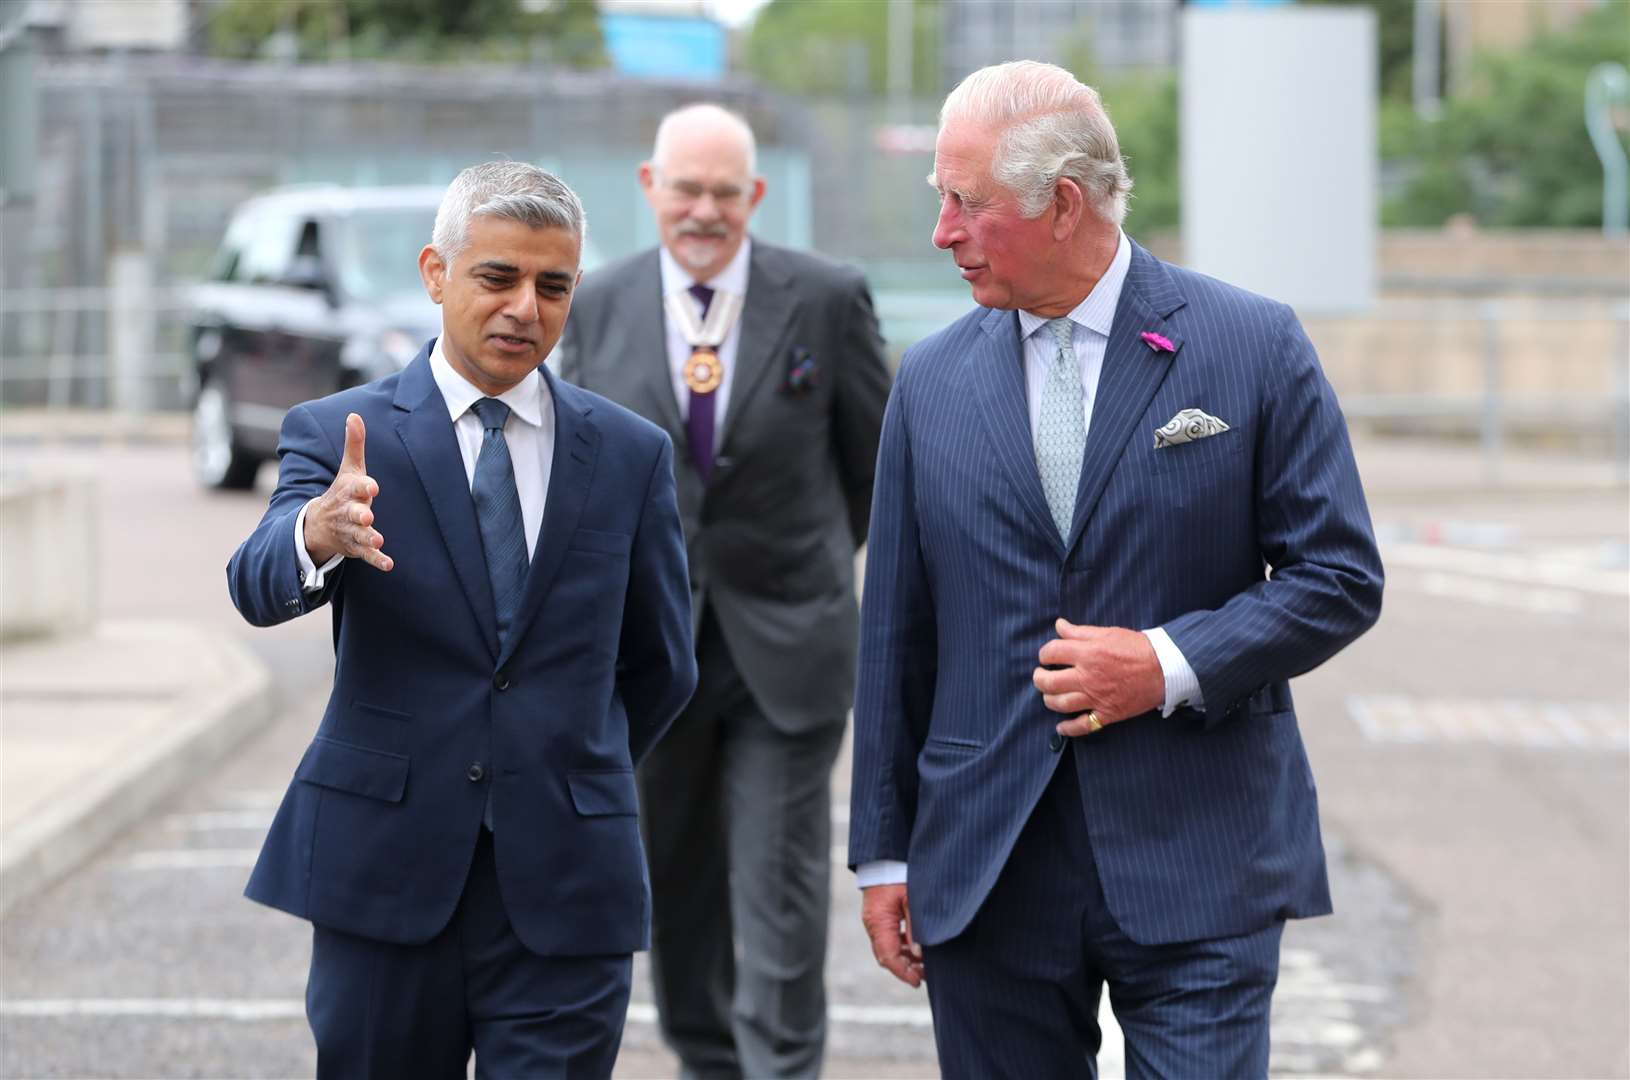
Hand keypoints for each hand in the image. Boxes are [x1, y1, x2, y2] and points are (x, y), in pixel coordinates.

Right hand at [302, 413, 392, 571]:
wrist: (319, 525)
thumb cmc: (342, 493)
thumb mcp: (348, 469)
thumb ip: (354, 444)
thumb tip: (355, 414)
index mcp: (348, 492)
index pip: (356, 487)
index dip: (364, 487)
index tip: (372, 486)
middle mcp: (349, 512)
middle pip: (354, 513)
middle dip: (360, 514)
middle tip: (368, 516)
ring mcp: (352, 531)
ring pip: (360, 535)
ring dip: (369, 538)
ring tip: (378, 540)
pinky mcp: (356, 547)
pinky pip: (367, 555)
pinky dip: (377, 560)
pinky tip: (389, 564)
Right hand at [860, 884, 922, 987]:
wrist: (886, 855)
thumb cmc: (899, 874)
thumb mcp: (912, 901)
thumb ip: (915, 929)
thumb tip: (919, 955)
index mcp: (878, 922)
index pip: (888, 957)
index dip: (903, 972)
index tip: (917, 982)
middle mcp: (873, 925)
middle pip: (887, 956)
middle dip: (905, 969)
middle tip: (925, 976)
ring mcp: (875, 921)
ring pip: (889, 948)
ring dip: (905, 959)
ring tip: (925, 966)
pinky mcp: (880, 916)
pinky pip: (890, 938)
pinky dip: (903, 946)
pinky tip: (917, 949)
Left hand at [1032, 619, 1163, 735]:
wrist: (1165, 669)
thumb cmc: (1137, 648)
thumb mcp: (1108, 633)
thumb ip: (1080, 632)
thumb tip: (1059, 625)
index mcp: (1087, 653)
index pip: (1051, 653)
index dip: (1044, 653)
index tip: (1047, 655)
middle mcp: (1087, 677)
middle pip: (1048, 681)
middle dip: (1039, 678)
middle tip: (1041, 675)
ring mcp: (1096, 698)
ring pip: (1059, 704)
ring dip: (1049, 699)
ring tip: (1050, 694)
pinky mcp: (1107, 713)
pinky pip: (1082, 726)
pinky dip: (1068, 729)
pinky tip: (1061, 726)